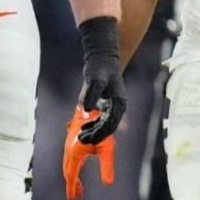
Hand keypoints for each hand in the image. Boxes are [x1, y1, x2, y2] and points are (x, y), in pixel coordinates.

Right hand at [62, 106, 114, 199]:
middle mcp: (69, 150)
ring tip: (78, 188)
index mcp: (75, 154)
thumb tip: (108, 183)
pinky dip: (73, 168)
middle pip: (69, 172)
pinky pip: (71, 158)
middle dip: (72, 184)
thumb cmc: (101, 128)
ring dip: (72, 177)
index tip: (73, 198)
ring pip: (69, 165)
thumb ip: (107, 165)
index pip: (72, 175)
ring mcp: (69, 145)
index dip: (72, 187)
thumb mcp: (107, 149)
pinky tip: (78, 171)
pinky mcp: (72, 141)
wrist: (93, 109)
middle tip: (76, 197)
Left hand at [76, 20, 124, 143]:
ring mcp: (112, 106)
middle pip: (108, 127)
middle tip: (82, 140)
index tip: (89, 138)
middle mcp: (117, 107)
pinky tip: (84, 127)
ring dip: (94, 131)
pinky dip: (93, 124)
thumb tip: (87, 110)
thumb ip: (91, 94)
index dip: (100, 133)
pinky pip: (101, 119)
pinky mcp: (106, 104)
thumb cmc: (100, 68)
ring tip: (81, 136)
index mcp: (118, 103)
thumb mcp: (94, 80)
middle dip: (96, 135)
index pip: (111, 124)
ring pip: (105, 125)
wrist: (101, 59)